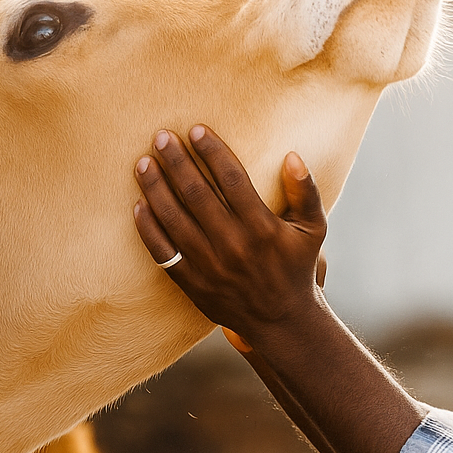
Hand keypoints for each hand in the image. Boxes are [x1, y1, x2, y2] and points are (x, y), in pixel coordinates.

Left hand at [133, 125, 325, 346]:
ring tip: (143, 163)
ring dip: (155, 188)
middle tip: (161, 137)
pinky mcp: (193, 283)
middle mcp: (234, 246)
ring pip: (174, 219)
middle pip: (197, 194)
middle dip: (177, 161)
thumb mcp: (314, 230)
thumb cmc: (296, 267)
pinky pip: (162, 252)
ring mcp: (210, 266)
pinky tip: (138, 204)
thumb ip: (306, 192)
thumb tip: (292, 156)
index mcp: (263, 229)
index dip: (212, 152)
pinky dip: (148, 228)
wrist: (281, 322)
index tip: (196, 130)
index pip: (232, 180)